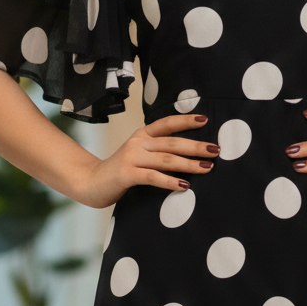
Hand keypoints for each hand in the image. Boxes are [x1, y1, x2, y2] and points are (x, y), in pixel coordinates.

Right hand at [79, 113, 219, 208]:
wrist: (91, 182)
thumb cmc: (121, 170)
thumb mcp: (138, 154)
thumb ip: (157, 151)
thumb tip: (189, 153)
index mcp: (142, 134)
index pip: (167, 124)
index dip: (186, 121)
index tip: (205, 120)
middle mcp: (138, 142)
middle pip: (172, 142)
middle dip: (196, 146)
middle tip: (215, 150)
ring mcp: (132, 157)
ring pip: (166, 159)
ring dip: (189, 164)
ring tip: (207, 168)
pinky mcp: (127, 174)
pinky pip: (153, 176)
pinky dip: (170, 181)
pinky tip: (184, 185)